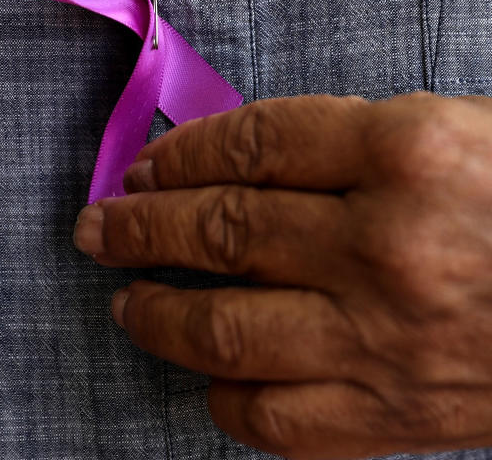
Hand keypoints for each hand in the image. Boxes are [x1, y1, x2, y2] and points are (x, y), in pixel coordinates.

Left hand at [73, 93, 491, 458]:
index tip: (142, 168)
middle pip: (219, 230)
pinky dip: (223, 397)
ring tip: (124, 300)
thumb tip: (226, 163)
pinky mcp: (395, 419)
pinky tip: (207, 375)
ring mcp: (385, 339)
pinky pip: (273, 419)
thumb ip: (343, 146)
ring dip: (154, 315)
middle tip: (98, 228)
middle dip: (138, 229)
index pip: (250, 143)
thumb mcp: (457, 134)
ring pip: (222, 329)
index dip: (178, 154)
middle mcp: (386, 245)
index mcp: (410, 151)